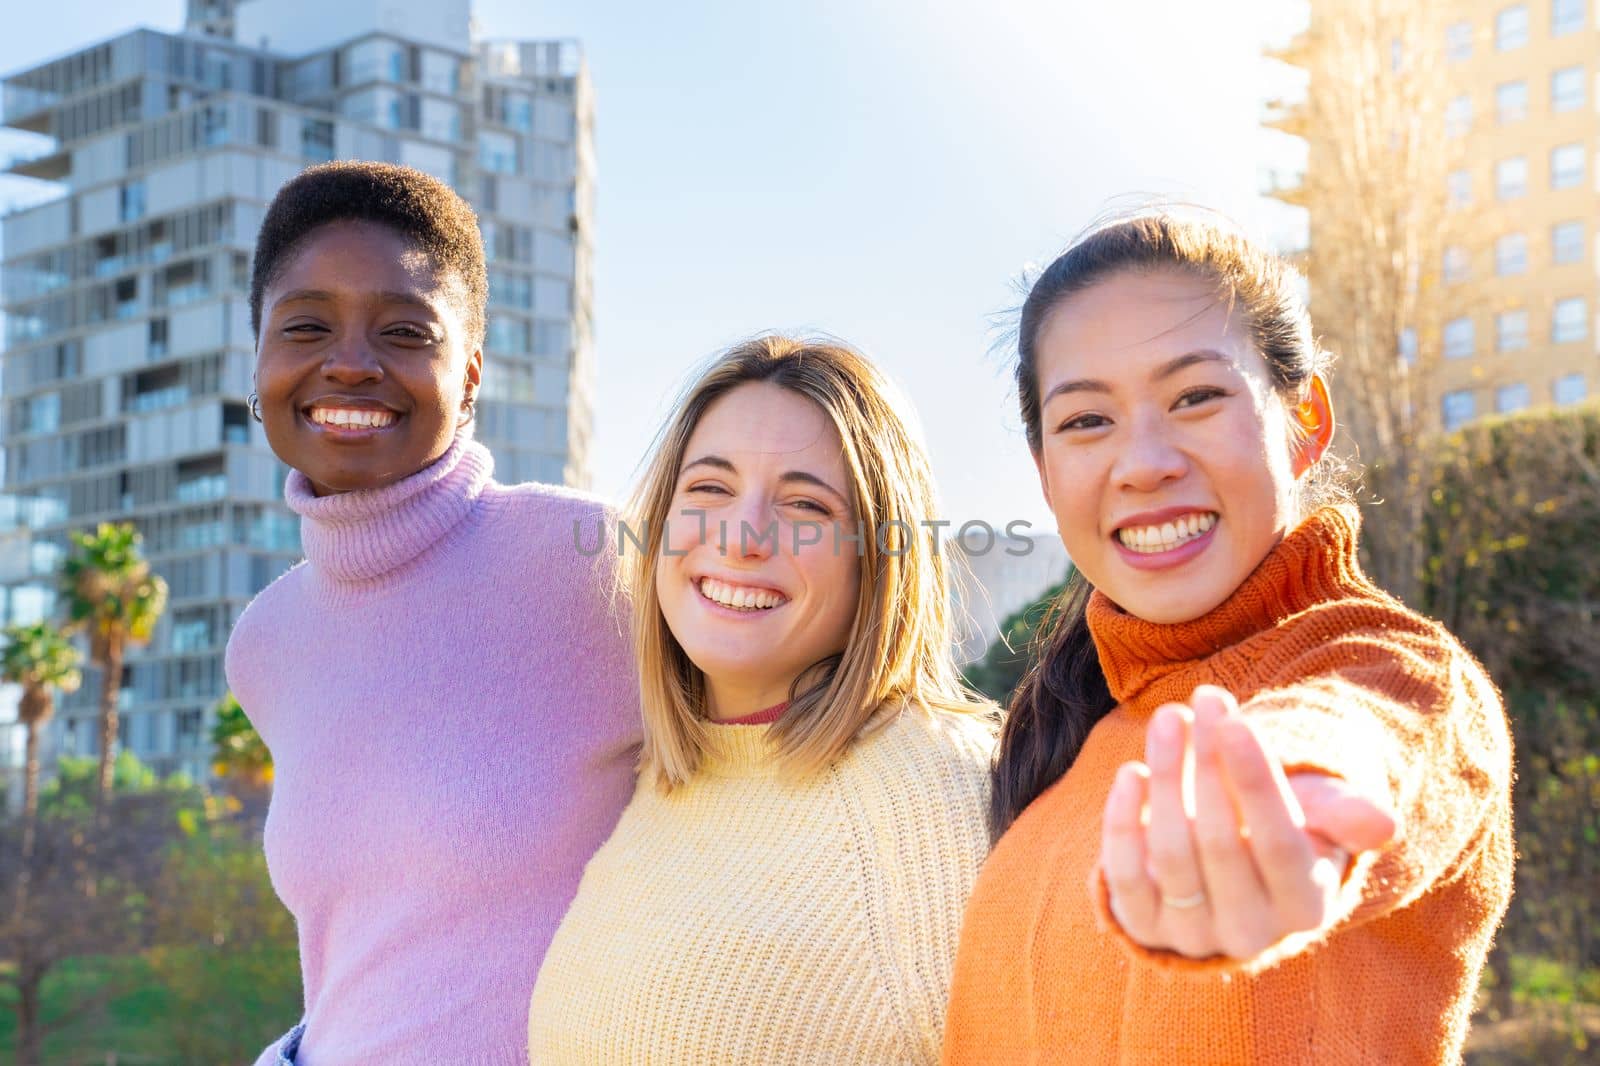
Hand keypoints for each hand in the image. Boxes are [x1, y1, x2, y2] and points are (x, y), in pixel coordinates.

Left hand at [1097, 685, 1397, 959]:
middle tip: (1205, 699)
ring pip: (1170, 853)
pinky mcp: (1142, 926)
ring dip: (1165, 777)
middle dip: (1209, 764)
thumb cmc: (1283, 828)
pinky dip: (1122, 820)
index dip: (1256, 783)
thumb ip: (1345, 815)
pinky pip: (1124, 874)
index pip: (1280, 845)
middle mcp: (1251, 931)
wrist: (1225, 872)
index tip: (1237, 723)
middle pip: (1220, 843)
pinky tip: (1131, 771)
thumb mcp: (1321, 816)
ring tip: (1170, 717)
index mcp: (1306, 906)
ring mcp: (1192, 934)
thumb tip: (1383, 823)